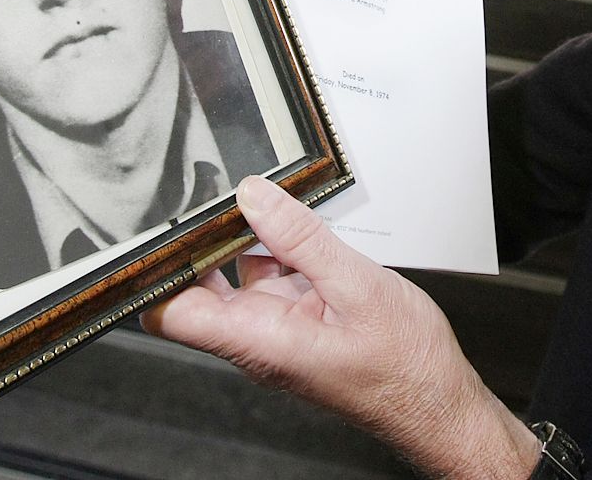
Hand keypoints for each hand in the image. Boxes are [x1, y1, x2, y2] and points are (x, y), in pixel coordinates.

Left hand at [142, 175, 538, 479]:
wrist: (437, 400)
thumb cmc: (403, 365)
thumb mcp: (356, 285)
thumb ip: (300, 240)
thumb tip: (254, 197)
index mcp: (257, 340)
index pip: (170, 313)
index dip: (155, 269)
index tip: (162, 222)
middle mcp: (257, 339)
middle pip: (198, 288)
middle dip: (203, 240)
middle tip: (215, 192)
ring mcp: (275, 332)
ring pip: (237, 278)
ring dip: (244, 240)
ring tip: (260, 198)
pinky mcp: (296, 323)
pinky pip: (271, 280)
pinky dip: (278, 250)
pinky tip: (294, 226)